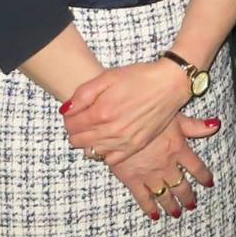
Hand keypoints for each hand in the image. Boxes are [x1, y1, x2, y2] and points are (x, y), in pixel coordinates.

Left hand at [61, 59, 193, 161]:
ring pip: (92, 151)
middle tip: (83, 118)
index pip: (70, 125)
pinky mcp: (135, 147)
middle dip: (75, 130)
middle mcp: (111, 131)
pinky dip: (104, 152)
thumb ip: (83, 94)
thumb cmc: (139, 77)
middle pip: (78, 140)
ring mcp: (124, 142)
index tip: (74, 111)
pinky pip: (110, 159)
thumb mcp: (108, 76)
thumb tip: (66, 110)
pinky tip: (108, 139)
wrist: (169, 84)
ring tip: (95, 127)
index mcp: (101, 112)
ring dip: (88, 141)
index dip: (69, 118)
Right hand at [106, 115, 220, 219]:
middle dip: (188, 197)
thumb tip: (216, 124)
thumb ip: (195, 125)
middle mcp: (167, 166)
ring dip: (172, 206)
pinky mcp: (132, 180)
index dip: (204, 177)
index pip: (197, 168)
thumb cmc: (147, 116)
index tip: (209, 184)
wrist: (119, 123)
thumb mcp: (174, 116)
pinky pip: (143, 199)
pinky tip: (154, 215)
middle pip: (182, 186)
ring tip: (177, 213)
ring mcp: (150, 175)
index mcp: (179, 149)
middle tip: (192, 205)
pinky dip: (149, 208)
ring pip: (165, 196)